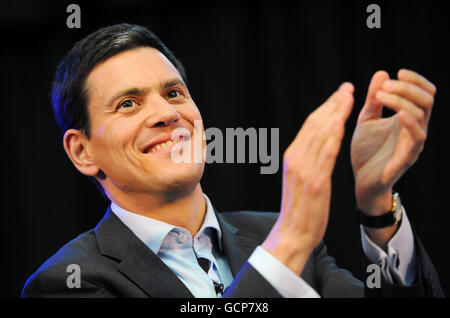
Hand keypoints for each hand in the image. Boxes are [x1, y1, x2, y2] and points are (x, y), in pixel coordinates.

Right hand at [262, 83, 353, 274]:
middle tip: (348, 88)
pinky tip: (341, 122)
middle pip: (315, 124)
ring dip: (336, 112)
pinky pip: (324, 154)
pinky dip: (332, 135)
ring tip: (349, 97)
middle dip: (333, 104)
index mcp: (292, 156)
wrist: (292, 233)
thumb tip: (320, 143)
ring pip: (320, 134)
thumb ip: (308, 159)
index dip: (326, 107)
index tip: (340, 95)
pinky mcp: (314, 181)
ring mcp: (304, 169)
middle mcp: (295, 158)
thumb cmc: (300, 208)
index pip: (310, 125)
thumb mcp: (300, 179)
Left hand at [351, 69, 435, 215]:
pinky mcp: (407, 157)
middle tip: (385, 85)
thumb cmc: (366, 151)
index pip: (424, 93)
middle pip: (426, 100)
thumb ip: (374, 99)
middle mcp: (416, 128)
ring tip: (380, 96)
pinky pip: (417, 137)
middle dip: (407, 88)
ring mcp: (414, 143)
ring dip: (401, 101)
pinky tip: (397, 114)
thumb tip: (382, 72)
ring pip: (422, 114)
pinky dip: (410, 123)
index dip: (416, 80)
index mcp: (408, 118)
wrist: (361, 180)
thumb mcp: (366, 120)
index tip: (398, 72)